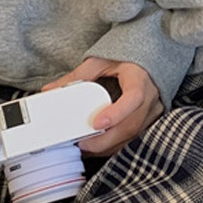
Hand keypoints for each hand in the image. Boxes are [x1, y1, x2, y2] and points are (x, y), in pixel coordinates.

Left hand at [43, 57, 163, 156]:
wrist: (148, 55)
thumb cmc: (125, 57)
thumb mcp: (100, 61)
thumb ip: (77, 76)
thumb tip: (50, 90)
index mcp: (139, 78)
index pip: (134, 98)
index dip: (116, 113)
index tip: (96, 123)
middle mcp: (150, 97)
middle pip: (131, 125)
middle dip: (105, 140)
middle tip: (81, 143)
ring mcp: (153, 111)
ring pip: (133, 136)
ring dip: (108, 146)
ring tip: (85, 147)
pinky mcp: (150, 121)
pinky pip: (134, 138)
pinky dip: (115, 145)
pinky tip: (98, 146)